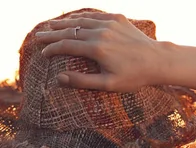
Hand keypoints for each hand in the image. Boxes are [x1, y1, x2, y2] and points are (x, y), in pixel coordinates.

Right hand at [35, 12, 160, 91]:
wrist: (157, 61)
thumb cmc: (133, 77)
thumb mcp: (108, 84)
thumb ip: (82, 81)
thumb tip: (59, 79)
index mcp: (97, 49)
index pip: (67, 45)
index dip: (52, 49)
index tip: (43, 53)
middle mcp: (101, 32)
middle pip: (70, 30)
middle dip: (52, 33)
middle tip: (38, 36)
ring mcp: (109, 23)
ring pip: (80, 20)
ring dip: (63, 23)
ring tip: (50, 25)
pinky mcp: (117, 18)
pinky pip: (94, 15)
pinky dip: (80, 17)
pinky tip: (72, 19)